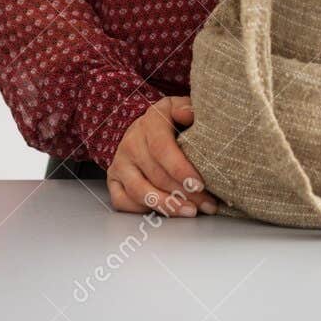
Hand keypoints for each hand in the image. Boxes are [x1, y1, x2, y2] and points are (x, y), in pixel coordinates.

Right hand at [107, 94, 218, 216]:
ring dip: (166, 206)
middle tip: (206, 204)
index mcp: (150, 123)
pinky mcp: (114, 180)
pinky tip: (165, 212)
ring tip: (189, 211)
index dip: (180, 169)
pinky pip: (122, 201)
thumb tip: (190, 113)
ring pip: (139, 191)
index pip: (161, 149)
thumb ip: (187, 108)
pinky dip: (143, 210)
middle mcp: (131, 143)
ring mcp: (120, 163)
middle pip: (156, 174)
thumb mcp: (178, 108)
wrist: (142, 129)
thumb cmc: (168, 122)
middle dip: (184, 193)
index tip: (199, 185)